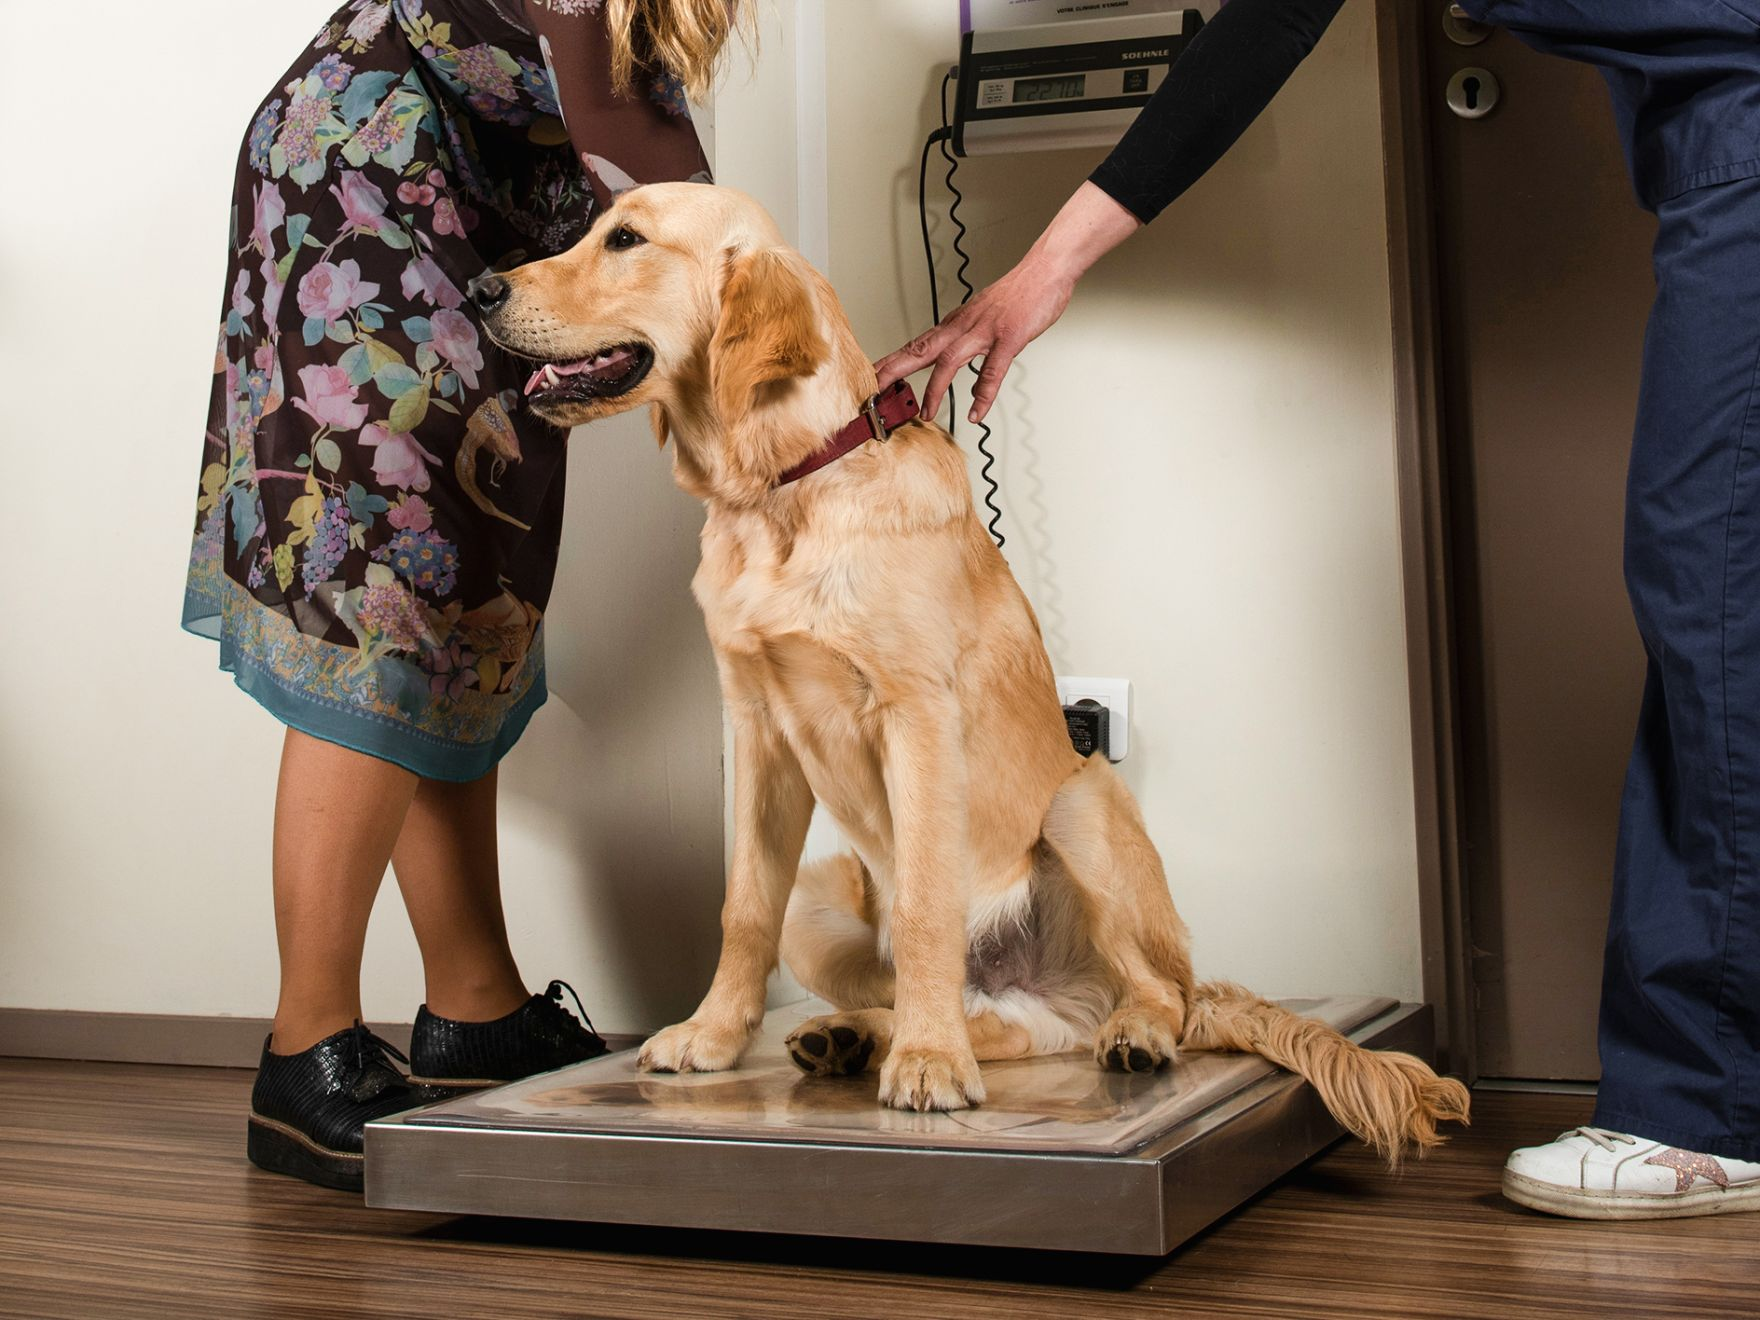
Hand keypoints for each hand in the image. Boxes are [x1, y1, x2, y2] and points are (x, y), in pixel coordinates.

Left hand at [876, 252, 1074, 424]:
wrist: (1044, 270)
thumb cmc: (1018, 295)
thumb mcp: (987, 321)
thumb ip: (976, 350)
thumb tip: (975, 380)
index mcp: (955, 324)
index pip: (916, 346)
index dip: (892, 363)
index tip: (872, 379)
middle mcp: (962, 327)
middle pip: (919, 351)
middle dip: (893, 372)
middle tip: (872, 391)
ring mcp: (984, 333)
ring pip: (949, 362)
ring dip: (934, 389)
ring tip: (925, 413)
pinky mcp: (1007, 339)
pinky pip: (992, 371)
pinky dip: (983, 394)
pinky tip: (976, 413)